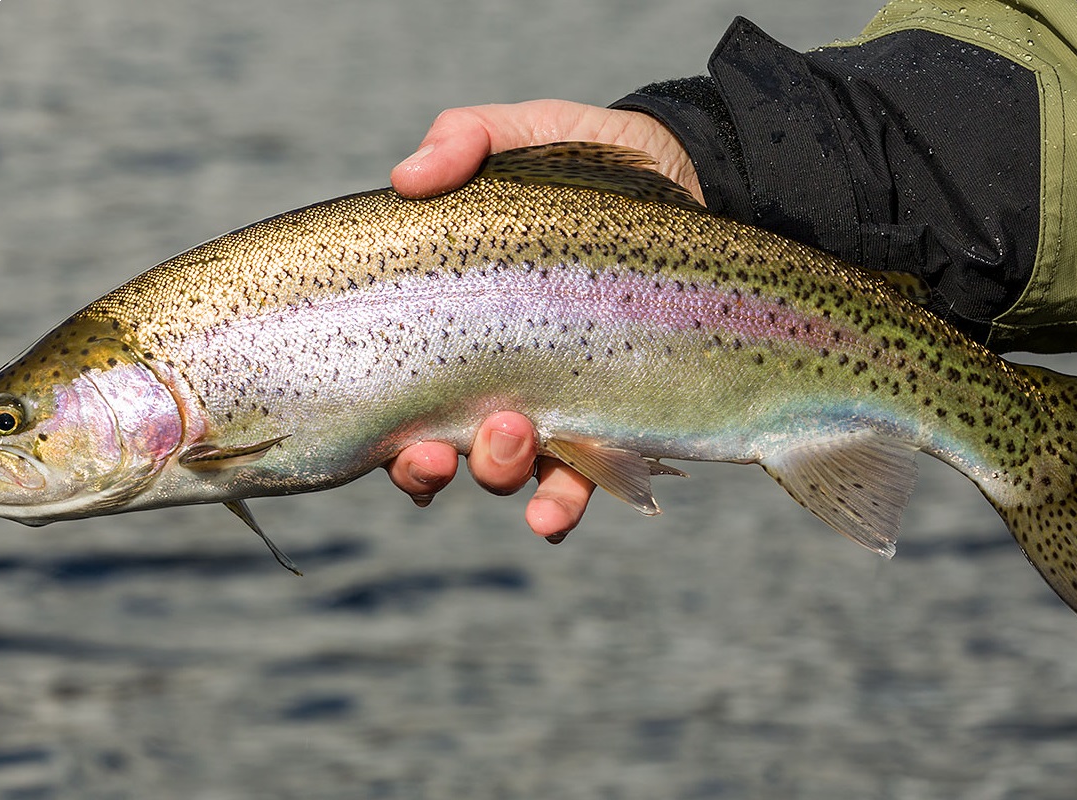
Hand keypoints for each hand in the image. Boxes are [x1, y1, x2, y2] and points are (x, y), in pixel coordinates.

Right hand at [383, 100, 700, 539]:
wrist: (702, 184)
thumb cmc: (595, 167)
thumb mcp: (528, 135)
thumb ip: (467, 138)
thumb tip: (407, 177)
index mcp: (453, 321)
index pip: (392, 386)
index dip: (374, 426)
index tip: (382, 429)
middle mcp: (489, 376)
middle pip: (434, 447)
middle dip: (424, 467)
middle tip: (438, 450)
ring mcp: (551, 403)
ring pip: (501, 471)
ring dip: (494, 473)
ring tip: (514, 438)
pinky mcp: (615, 420)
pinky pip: (578, 483)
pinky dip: (558, 507)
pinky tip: (550, 517)